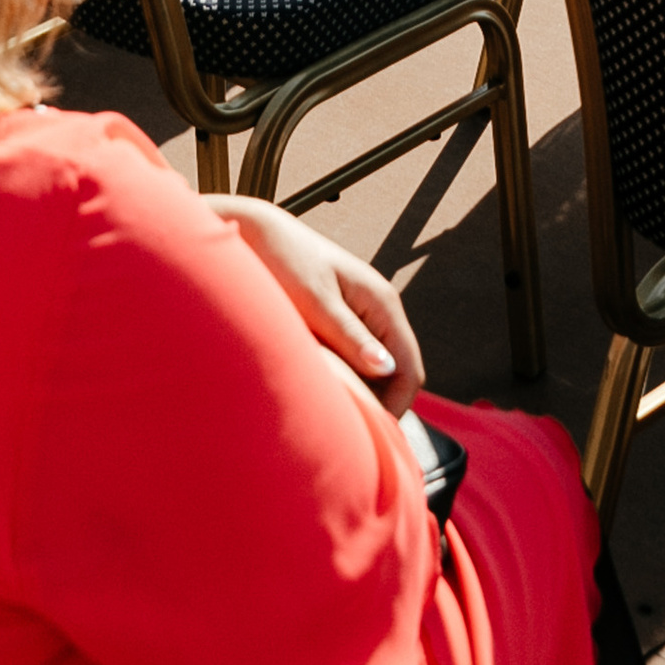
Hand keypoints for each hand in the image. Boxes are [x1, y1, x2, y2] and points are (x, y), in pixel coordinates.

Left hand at [205, 196, 424, 411]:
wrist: (254, 234)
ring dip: (358, 390)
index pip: (409, 370)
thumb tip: (386, 368)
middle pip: (397, 374)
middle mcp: (379, 309)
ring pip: (375, 370)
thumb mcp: (315, 303)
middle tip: (340, 424)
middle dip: (377, 402)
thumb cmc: (283, 262)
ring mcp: (362, 314)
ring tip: (325, 404)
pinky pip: (356, 360)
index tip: (363, 430)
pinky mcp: (343, 320)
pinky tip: (318, 384)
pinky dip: (344, 377)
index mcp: (382, 302)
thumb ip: (350, 336)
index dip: (394, 406)